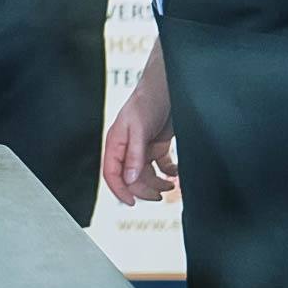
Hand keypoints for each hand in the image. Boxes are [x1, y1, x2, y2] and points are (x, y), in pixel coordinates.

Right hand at [102, 49, 176, 205]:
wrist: (167, 85)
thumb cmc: (147, 100)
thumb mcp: (139, 128)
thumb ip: (134, 154)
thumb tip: (130, 180)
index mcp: (116, 142)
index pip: (111, 173)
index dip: (119, 190)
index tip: (132, 202)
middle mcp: (127, 146)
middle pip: (130, 178)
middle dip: (145, 189)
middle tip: (160, 194)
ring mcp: (142, 146)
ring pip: (146, 174)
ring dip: (158, 183)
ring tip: (171, 185)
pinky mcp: (157, 143)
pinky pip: (160, 165)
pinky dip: (168, 172)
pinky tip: (176, 173)